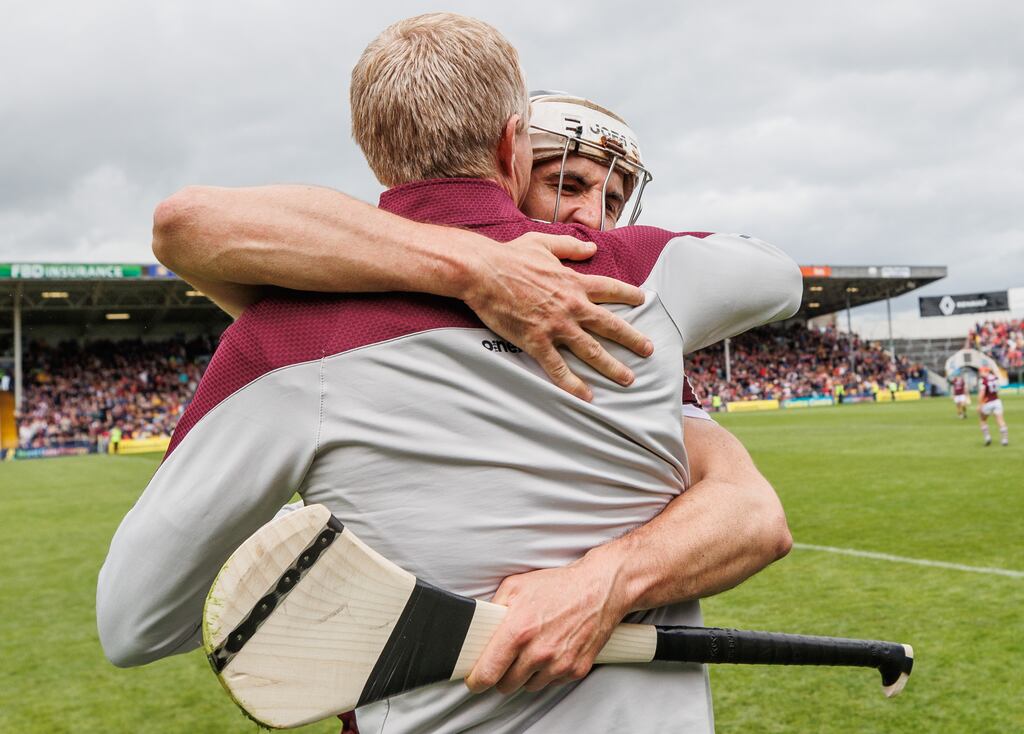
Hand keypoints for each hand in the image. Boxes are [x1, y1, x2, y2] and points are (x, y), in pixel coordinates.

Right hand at [462, 234, 652, 400]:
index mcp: (574, 282)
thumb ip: (570, 247)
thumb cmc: (510, 256)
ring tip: (628, 379)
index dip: (629, 295)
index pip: (610, 290)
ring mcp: (556, 326)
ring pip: (592, 351)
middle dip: (633, 339)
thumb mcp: (543, 243)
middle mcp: (572, 306)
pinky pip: (559, 368)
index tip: (643, 300)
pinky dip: (573, 384)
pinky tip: (587, 396)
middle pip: (610, 325)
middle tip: (649, 350)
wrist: (484, 272)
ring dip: (612, 367)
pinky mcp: (537, 342)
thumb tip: (591, 248)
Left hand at [464, 554, 629, 695]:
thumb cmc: (559, 586)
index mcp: (519, 631)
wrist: (599, 589)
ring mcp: (559, 664)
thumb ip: (493, 610)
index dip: (477, 680)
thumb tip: (479, 629)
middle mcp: (539, 652)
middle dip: (502, 674)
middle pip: (506, 685)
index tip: (475, 679)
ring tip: (533, 649)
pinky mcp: (575, 670)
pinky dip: (548, 671)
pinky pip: (551, 682)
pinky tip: (552, 650)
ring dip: (526, 674)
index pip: (487, 674)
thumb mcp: (516, 586)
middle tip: (507, 658)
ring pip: (528, 686)